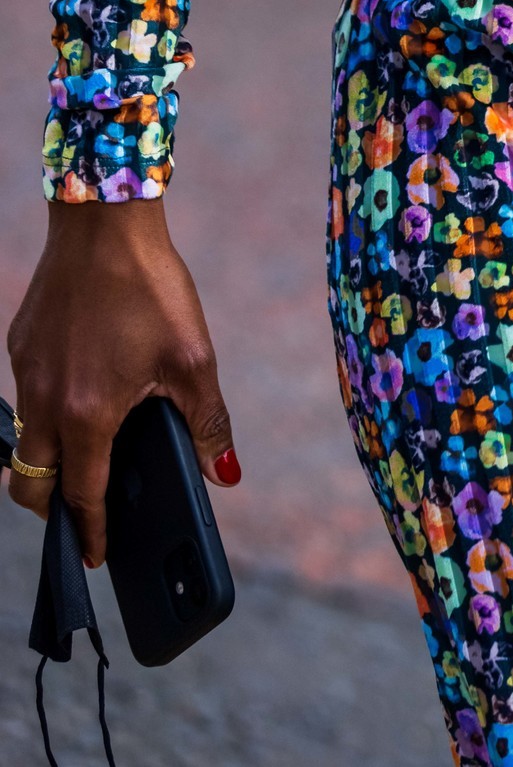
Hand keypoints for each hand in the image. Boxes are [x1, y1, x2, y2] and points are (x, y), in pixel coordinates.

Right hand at [6, 198, 237, 567]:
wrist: (104, 222)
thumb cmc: (151, 286)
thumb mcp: (193, 358)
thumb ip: (208, 423)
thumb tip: (225, 473)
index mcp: (86, 415)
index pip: (80, 495)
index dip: (90, 530)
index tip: (95, 555)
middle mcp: (45, 401)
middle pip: (31, 483)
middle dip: (52, 509)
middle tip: (82, 513)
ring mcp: (26, 373)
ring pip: (25, 439)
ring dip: (49, 457)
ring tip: (86, 455)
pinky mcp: (20, 344)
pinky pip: (26, 395)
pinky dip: (47, 408)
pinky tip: (84, 388)